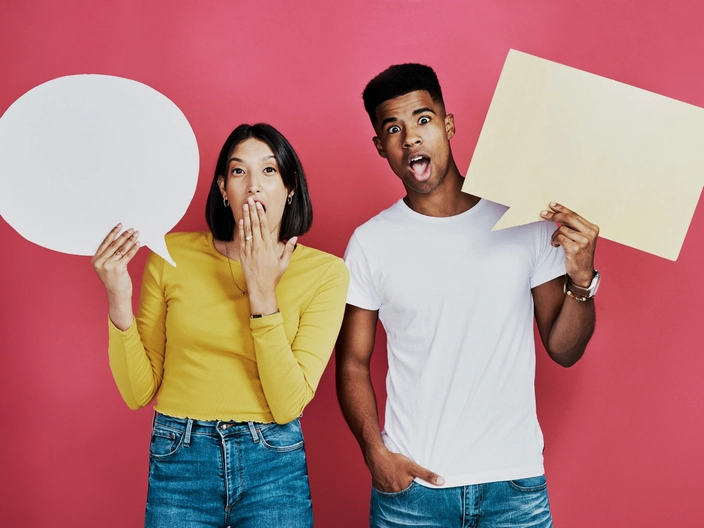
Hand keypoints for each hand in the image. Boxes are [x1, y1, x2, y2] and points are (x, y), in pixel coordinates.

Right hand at [91, 224, 139, 329]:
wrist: (116, 295)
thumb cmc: (113, 280)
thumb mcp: (106, 267)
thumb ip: (109, 256)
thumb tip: (120, 240)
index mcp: (95, 260)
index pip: (104, 243)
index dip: (113, 233)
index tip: (119, 225)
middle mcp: (100, 262)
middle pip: (114, 244)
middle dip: (124, 235)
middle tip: (131, 229)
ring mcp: (109, 265)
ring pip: (121, 249)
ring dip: (130, 240)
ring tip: (136, 234)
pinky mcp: (118, 268)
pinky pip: (128, 255)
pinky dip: (134, 248)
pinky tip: (138, 243)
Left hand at [239, 198, 296, 312]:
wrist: (260, 289)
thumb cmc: (273, 277)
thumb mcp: (284, 263)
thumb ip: (288, 249)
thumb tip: (295, 237)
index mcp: (268, 248)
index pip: (264, 227)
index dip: (261, 214)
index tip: (259, 205)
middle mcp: (258, 247)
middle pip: (255, 225)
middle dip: (253, 212)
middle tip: (251, 200)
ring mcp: (249, 251)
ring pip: (247, 230)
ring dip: (246, 217)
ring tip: (245, 206)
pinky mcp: (243, 255)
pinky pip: (242, 239)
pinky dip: (242, 229)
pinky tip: (241, 221)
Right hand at [365, 444, 443, 492]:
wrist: (376, 456)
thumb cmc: (394, 461)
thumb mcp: (413, 466)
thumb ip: (427, 475)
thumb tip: (441, 482)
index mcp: (404, 489)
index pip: (414, 496)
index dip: (417, 494)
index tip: (419, 492)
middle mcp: (395, 493)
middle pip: (404, 495)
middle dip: (407, 492)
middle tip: (408, 484)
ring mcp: (385, 491)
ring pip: (395, 493)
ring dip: (398, 490)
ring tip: (400, 482)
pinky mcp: (379, 487)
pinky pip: (386, 490)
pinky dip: (390, 487)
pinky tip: (391, 480)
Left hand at [541, 202, 598, 286]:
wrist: (583, 272)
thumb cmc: (579, 254)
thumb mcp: (581, 238)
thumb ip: (573, 227)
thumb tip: (557, 214)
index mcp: (593, 228)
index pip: (574, 214)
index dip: (562, 208)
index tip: (551, 204)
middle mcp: (590, 233)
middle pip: (568, 218)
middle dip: (554, 215)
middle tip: (543, 214)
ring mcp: (584, 241)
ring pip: (561, 229)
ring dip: (554, 235)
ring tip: (555, 242)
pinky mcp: (576, 248)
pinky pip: (559, 238)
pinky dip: (554, 240)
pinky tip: (556, 245)